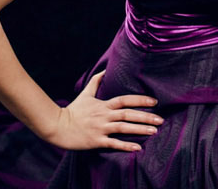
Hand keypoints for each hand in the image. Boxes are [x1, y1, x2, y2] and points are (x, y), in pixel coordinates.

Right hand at [49, 70, 163, 150]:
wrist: (57, 126)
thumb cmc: (73, 110)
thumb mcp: (85, 93)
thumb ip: (96, 81)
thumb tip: (104, 69)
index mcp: (103, 105)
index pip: (125, 100)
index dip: (140, 100)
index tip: (154, 102)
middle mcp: (104, 116)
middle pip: (128, 114)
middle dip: (145, 116)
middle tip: (160, 119)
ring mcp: (101, 129)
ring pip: (123, 128)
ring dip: (139, 129)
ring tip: (154, 131)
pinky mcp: (96, 141)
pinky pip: (114, 144)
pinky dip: (126, 146)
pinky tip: (138, 148)